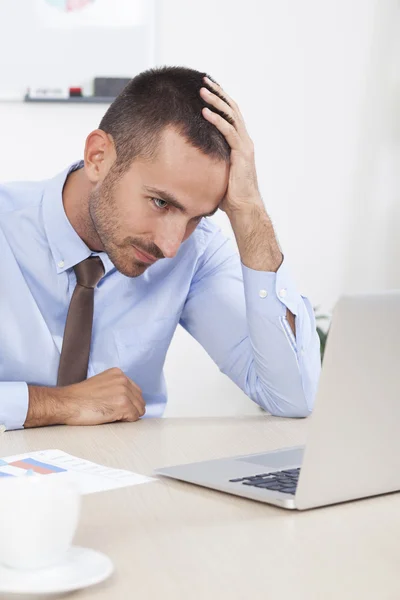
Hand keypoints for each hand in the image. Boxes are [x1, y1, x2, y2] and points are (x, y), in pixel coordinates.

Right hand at [25, 368, 145, 427]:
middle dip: (130, 409)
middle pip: (140, 400)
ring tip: (111, 415)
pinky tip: (110, 418)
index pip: (135, 391)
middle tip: (113, 413)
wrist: (66, 403)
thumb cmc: (79, 398)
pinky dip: (125, 421)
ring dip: (128, 416)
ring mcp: (124, 391)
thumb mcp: (101, 384)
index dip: (128, 402)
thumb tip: (129, 400)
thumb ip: (115, 387)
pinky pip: (134, 417)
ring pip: (139, 409)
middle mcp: (123, 380)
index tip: (116, 407)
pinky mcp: (123, 404)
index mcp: (118, 373)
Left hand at [200, 77, 261, 215]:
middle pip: (232, 110)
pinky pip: (228, 132)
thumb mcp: (218, 172)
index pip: (231, 116)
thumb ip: (211, 161)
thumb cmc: (230, 195)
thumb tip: (191, 161)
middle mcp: (245, 141)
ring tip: (203, 90)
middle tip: (204, 80)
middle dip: (218, 94)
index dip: (221, 101)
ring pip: (231, 116)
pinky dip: (217, 120)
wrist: (244, 207)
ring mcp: (244, 146)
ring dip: (216, 102)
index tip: (209, 89)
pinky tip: (205, 111)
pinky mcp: (241, 153)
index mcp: (241, 144)